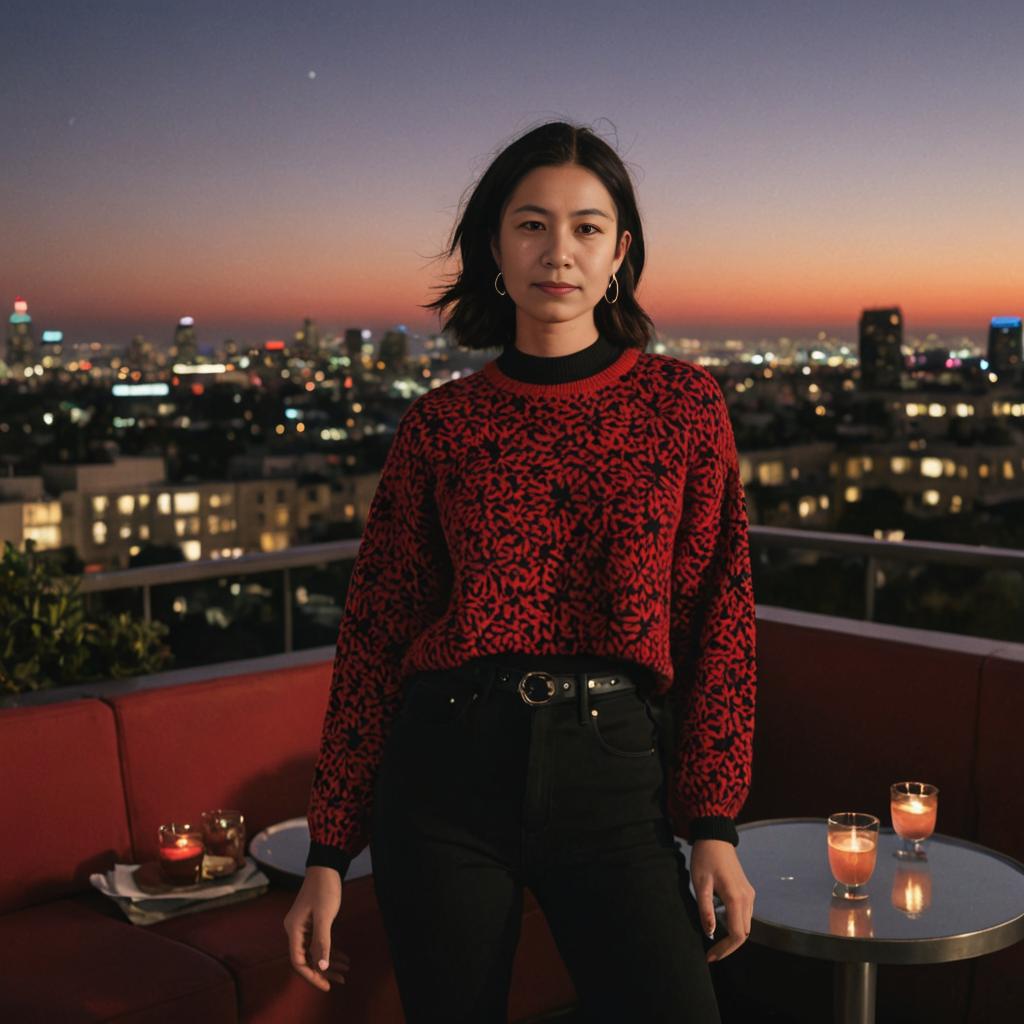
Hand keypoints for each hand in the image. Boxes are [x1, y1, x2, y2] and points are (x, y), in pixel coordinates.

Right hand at [283, 866, 350, 990]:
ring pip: (314, 952)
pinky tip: (343, 957)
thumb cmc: (324, 889)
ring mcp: (303, 927)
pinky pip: (318, 943)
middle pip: (307, 959)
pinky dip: (330, 951)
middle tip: (342, 980)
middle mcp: (295, 930)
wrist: (327, 866)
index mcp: (293, 930)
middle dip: (324, 971)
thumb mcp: (325, 916)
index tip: (327, 986)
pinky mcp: (312, 922)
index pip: (298, 962)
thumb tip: (321, 967)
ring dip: (329, 962)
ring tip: (346, 969)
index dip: (312, 976)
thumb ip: (322, 942)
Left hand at [690, 839, 754, 962]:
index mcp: (736, 898)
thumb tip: (709, 933)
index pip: (737, 935)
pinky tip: (720, 924)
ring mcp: (749, 894)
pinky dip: (735, 924)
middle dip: (728, 946)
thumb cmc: (705, 858)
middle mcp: (747, 898)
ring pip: (745, 925)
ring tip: (714, 942)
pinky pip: (745, 914)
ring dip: (732, 936)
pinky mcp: (747, 890)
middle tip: (711, 953)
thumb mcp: (700, 884)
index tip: (710, 956)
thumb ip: (705, 910)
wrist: (715, 837)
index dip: (725, 950)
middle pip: (744, 933)